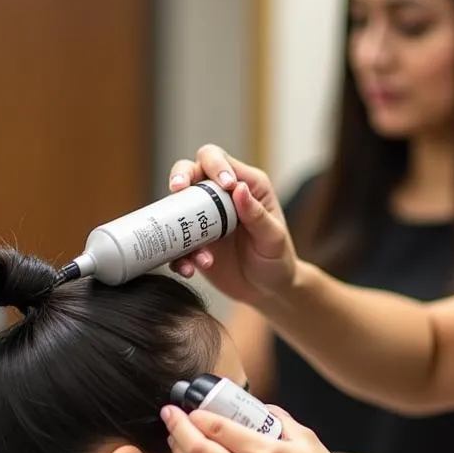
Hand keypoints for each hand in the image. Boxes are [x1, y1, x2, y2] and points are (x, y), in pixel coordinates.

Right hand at [167, 145, 297, 303]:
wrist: (268, 292)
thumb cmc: (278, 260)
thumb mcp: (273, 239)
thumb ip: (257, 215)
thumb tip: (238, 188)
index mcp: (245, 186)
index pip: (220, 160)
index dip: (215, 166)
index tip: (223, 185)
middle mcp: (221, 198)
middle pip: (191, 172)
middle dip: (181, 176)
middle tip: (177, 189)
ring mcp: (204, 220)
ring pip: (176, 206)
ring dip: (178, 224)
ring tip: (200, 253)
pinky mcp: (193, 243)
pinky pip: (175, 243)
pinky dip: (178, 255)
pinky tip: (191, 269)